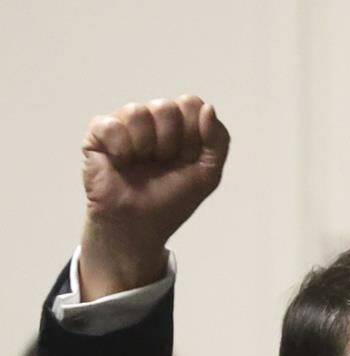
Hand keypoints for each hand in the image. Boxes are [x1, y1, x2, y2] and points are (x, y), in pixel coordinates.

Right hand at [78, 95, 229, 299]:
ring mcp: (125, 125)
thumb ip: (218, 140)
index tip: (188, 157)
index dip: (193, 131)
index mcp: (180, 127)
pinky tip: (121, 161)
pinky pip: (111, 124)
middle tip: (162, 163)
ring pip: (138, 111)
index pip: (191, 103)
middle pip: (166, 106)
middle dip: (169, 142)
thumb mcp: (208, 174)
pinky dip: (121, 147)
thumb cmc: (172, 200)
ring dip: (145, 145)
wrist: (139, 225)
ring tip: (140, 163)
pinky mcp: (98, 135)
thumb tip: (208, 108)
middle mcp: (153, 122)